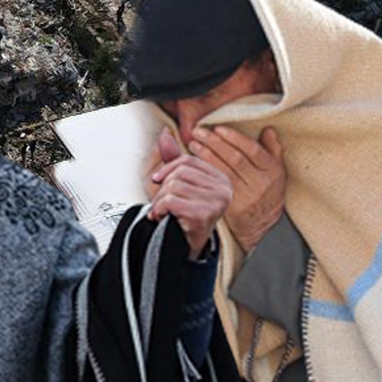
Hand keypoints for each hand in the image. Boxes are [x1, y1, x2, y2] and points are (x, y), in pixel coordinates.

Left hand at [148, 129, 232, 259]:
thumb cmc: (183, 214)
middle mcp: (223, 188)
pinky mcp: (204, 214)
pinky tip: (161, 217)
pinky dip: (159, 209)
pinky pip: (171, 201)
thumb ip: (173, 160)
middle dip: (163, 187)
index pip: (188, 161)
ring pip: (174, 186)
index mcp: (220, 178)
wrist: (185, 245)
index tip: (157, 180)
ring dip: (160, 200)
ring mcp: (216, 201)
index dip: (167, 168)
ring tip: (163, 210)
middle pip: (180, 173)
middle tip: (161, 202)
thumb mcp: (177, 184)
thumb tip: (165, 135)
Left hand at [189, 126, 285, 253]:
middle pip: (235, 159)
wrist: (260, 221)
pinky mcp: (232, 206)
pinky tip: (194, 162)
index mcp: (273, 171)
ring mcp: (246, 196)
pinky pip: (216, 185)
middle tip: (199, 132)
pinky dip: (205, 172)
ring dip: (206, 155)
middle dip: (214, 143)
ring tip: (194, 144)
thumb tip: (268, 130)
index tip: (218, 129)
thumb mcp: (275, 170)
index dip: (235, 138)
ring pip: (224, 171)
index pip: (253, 150)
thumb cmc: (266, 190)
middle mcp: (261, 184)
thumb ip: (272, 149)